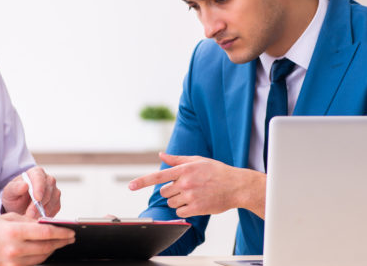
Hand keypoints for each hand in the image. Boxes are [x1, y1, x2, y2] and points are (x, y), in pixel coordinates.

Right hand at [0, 213, 74, 265]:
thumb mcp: (7, 218)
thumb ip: (29, 221)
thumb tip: (47, 223)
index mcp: (13, 232)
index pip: (45, 233)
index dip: (61, 233)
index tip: (70, 231)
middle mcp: (13, 249)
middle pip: (46, 247)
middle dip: (61, 242)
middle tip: (70, 238)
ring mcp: (11, 263)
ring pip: (41, 258)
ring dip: (52, 251)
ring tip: (59, 243)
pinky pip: (31, 265)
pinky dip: (40, 258)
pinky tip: (45, 252)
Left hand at [2, 166, 60, 217]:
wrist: (19, 205)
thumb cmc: (14, 196)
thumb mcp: (9, 192)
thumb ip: (15, 188)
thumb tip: (25, 185)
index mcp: (36, 173)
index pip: (39, 178)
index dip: (39, 188)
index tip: (37, 198)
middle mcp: (48, 180)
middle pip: (48, 191)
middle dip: (39, 204)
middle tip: (29, 215)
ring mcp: (54, 191)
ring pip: (52, 201)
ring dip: (42, 211)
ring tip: (30, 218)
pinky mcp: (56, 203)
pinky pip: (54, 209)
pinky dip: (46, 215)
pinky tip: (36, 218)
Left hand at [128, 152, 265, 217]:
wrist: (236, 186)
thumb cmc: (217, 171)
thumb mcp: (198, 160)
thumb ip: (177, 159)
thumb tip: (161, 155)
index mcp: (184, 169)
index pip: (158, 176)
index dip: (142, 181)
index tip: (130, 186)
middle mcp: (185, 182)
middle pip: (164, 192)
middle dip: (171, 191)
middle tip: (186, 187)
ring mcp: (190, 196)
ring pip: (171, 202)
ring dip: (178, 200)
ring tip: (193, 194)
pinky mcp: (196, 208)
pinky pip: (179, 212)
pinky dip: (184, 209)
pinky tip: (195, 202)